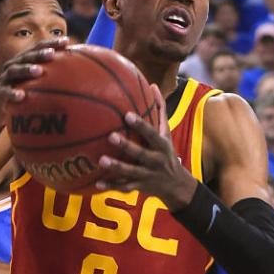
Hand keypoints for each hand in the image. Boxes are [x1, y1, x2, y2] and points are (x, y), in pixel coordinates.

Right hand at [0, 37, 69, 128]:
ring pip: (16, 70)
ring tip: (38, 71)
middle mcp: (15, 66)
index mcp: (25, 61)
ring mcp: (6, 78)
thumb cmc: (23, 92)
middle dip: (40, 53)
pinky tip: (21, 96)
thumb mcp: (36, 84)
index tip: (67, 41)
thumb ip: (54, 79)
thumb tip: (82, 79)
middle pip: (28, 56)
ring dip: (27, 69)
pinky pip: (6, 92)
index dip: (52, 43)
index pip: (39, 49)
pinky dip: (13, 93)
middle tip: (52, 54)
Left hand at [96, 84, 196, 207]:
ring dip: (117, 167)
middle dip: (127, 146)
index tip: (128, 115)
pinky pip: (124, 187)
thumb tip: (153, 86)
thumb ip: (160, 110)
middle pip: (142, 154)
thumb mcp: (167, 133)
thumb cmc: (166, 152)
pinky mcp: (139, 187)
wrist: (176, 185)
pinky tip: (97, 183)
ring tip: (101, 160)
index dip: (141, 126)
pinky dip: (111, 186)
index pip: (152, 134)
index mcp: (162, 146)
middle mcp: (156, 161)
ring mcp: (148, 175)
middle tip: (110, 136)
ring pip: (131, 172)